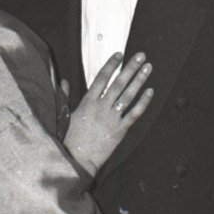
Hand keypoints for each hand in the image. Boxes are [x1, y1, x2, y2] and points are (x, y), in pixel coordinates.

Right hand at [65, 52, 152, 175]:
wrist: (77, 159)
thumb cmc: (70, 138)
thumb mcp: (65, 115)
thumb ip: (65, 96)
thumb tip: (63, 81)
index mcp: (88, 102)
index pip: (102, 78)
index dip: (111, 65)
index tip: (119, 54)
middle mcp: (102, 107)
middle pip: (118, 83)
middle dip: (130, 68)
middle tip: (141, 55)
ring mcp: (112, 118)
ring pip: (128, 95)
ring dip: (139, 80)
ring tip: (148, 68)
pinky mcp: (120, 130)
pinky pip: (134, 114)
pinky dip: (143, 102)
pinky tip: (151, 91)